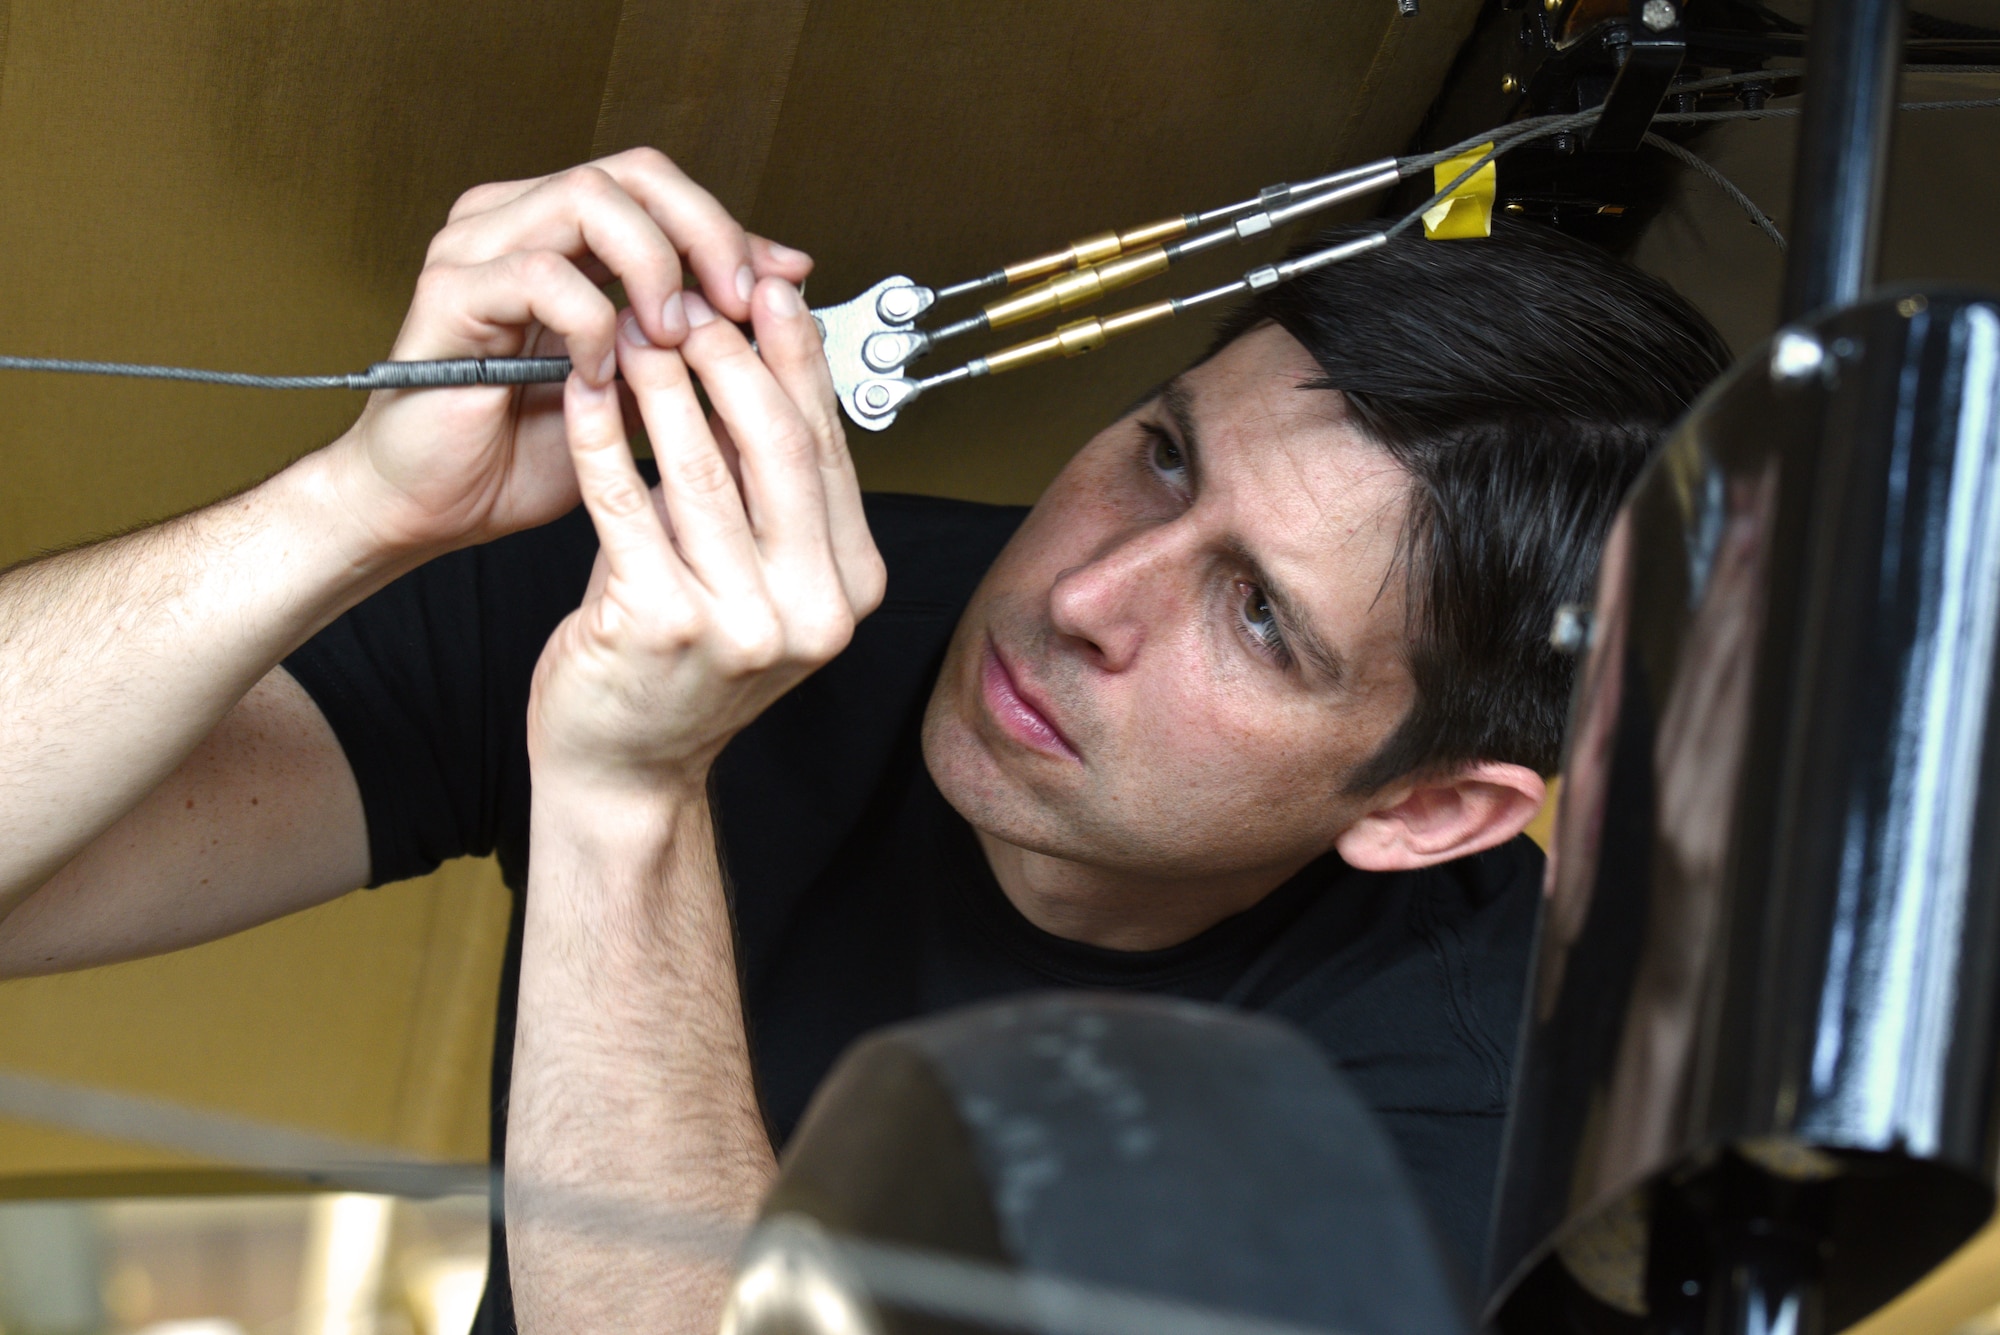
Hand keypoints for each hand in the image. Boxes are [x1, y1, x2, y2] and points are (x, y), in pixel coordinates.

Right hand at [326, 148, 812, 558]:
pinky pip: (542, 274)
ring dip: (653, 267)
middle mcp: (515, 222)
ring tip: (672, 336)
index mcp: (560, 232)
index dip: (727, 229)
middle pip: (633, 174)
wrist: (434, 506)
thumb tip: (785, 284)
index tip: (780, 285)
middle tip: (737, 301)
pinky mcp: (449, 293)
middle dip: (704, 233)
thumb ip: (697, 330)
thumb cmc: (524, 450)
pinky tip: (602, 373)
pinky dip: (591, 321)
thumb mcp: (644, 385)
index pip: (659, 188)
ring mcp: (476, 249)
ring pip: (589, 198)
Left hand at [525, 278, 885, 800]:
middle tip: (687, 300)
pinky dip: (602, 433)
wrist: (627, 768)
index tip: (766, 291)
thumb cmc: (684, 664)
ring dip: (660, 380)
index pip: (828, 445)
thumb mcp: (755, 573)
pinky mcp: (659, 625)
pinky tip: (584, 390)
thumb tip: (767, 353)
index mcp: (851, 585)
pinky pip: (624, 501)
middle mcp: (812, 609)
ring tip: (630, 329)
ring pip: (699, 463)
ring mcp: (741, 623)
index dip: (796, 357)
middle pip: (776, 443)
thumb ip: (768, 486)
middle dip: (728, 354)